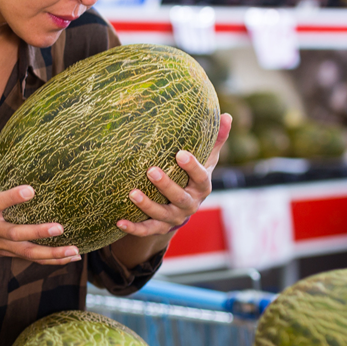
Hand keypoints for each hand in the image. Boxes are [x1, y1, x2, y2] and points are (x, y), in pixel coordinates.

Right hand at [0, 130, 81, 266]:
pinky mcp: (6, 253)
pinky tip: (71, 257)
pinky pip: (30, 258)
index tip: (31, 190)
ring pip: (26, 252)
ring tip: (74, 251)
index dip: (12, 197)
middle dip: (37, 232)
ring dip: (51, 253)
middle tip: (59, 228)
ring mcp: (0, 244)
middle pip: (16, 234)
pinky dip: (51, 260)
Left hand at [117, 113, 233, 237]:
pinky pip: (146, 230)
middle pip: (179, 197)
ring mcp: (174, 218)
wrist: (183, 207)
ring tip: (132, 193)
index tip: (180, 154)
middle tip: (151, 171)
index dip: (192, 167)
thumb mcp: (206, 160)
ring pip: (161, 214)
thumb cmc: (193, 176)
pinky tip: (119, 221)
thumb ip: (215, 140)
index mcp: (202, 187)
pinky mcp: (160, 228)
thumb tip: (226, 115)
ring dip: (146, 205)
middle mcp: (190, 205)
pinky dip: (134, 228)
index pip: (201, 177)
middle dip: (166, 185)